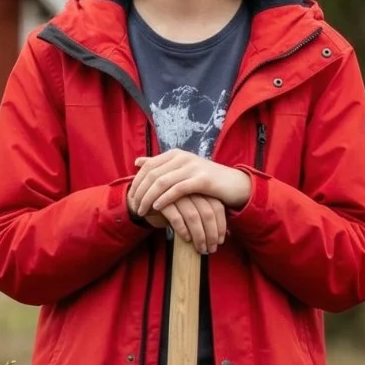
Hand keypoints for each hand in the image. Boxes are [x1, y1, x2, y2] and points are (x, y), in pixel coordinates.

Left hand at [128, 150, 251, 221]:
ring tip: (142, 210)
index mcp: (175, 154)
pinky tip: (157, 207)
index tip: (130, 197)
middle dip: (140, 192)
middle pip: (152, 174)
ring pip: (162, 182)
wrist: (234, 184)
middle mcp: (183, 157)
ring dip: (149, 198)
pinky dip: (165, 198)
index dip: (137, 182)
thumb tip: (137, 162)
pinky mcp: (202, 180)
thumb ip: (160, 165)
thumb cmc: (205, 180)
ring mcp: (193, 167)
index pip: (148, 166)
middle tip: (134, 207)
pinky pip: (178, 189)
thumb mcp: (181, 170)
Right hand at [144, 195, 229, 254]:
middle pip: (207, 213)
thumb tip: (228, 234)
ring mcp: (176, 194)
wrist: (143, 198)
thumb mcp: (192, 207)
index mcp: (200, 189)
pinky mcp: (162, 201)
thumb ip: (207, 216)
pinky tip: (186, 239)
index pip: (217, 207)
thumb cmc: (174, 206)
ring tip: (200, 249)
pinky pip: (176, 217)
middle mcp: (190, 190)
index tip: (220, 241)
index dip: (220, 225)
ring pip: (193, 216)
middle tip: (211, 249)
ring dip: (199, 236)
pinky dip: (183, 230)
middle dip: (211, 234)